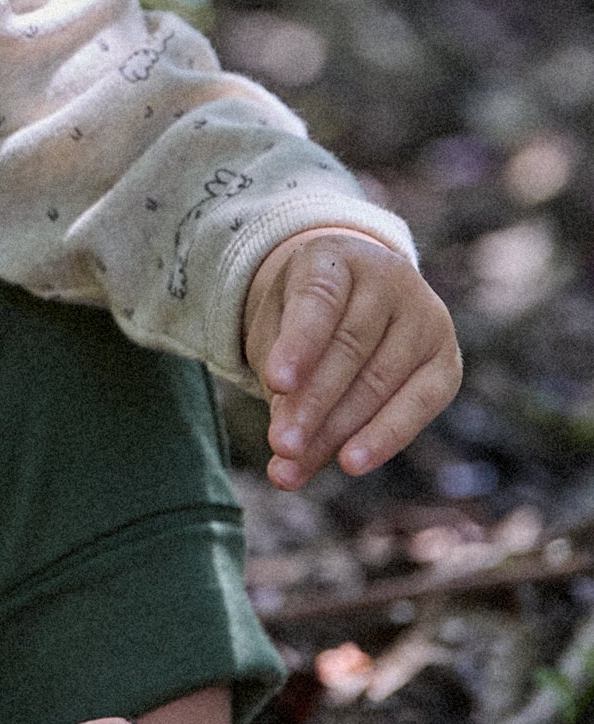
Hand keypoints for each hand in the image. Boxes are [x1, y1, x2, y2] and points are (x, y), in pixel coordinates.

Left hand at [242, 228, 460, 488]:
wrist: (354, 299)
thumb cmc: (304, 319)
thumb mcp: (277, 329)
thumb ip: (281, 378)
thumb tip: (286, 453)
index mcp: (336, 258)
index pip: (319, 299)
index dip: (299, 342)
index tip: (276, 383)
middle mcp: (390, 279)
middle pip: (349, 348)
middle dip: (311, 404)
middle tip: (281, 445)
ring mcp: (426, 317)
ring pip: (379, 381)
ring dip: (336, 431)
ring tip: (295, 466)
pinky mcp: (447, 360)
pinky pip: (419, 403)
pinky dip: (384, 437)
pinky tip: (351, 462)